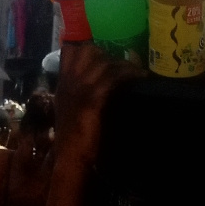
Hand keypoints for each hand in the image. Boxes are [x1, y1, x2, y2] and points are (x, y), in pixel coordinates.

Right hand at [54, 40, 136, 165]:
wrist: (69, 158)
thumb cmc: (73, 141)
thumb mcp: (71, 112)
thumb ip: (79, 96)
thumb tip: (96, 89)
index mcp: (63, 84)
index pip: (71, 51)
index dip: (89, 48)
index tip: (105, 53)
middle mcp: (69, 81)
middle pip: (89, 51)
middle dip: (109, 55)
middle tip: (125, 65)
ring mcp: (80, 88)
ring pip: (104, 62)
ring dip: (124, 65)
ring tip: (138, 72)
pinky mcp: (93, 98)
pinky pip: (113, 77)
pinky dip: (129, 75)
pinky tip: (141, 78)